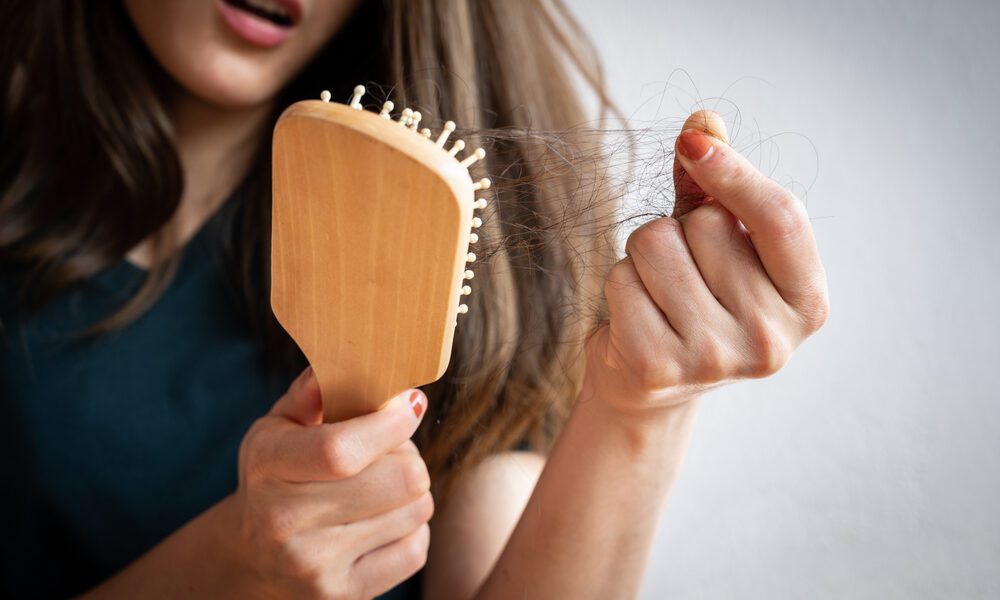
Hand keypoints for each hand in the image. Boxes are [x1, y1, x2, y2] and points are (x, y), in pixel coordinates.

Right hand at [232, 368, 432, 598]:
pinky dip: (413, 528)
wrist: (254, 556)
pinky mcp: (343, 596)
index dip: (390, 424)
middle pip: (399, 480)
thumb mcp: (278, 427)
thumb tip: (359, 361)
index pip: (341, 450)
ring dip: (413, 491)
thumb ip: (314, 392)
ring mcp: (314, 565)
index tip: (409, 405)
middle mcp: (284, 522)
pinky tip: (386, 519)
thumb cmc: (278, 475)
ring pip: (416, 510)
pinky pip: (416, 549)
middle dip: (409, 455)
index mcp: (268, 466)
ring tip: (385, 486)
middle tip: (394, 451)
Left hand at [584, 110, 828, 413]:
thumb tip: (704, 121)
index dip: (736, 172)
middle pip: (706, 223)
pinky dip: (618, 285)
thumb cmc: (691, 298)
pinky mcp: (660, 368)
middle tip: (682, 275)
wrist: (649, 383)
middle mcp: (771, 338)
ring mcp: (717, 359)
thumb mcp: (715, 243)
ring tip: (656, 294)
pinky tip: (634, 318)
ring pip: (655, 244)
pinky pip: (621, 279)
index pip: (781, 217)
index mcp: (807, 302)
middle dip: (679, 230)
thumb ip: (714, 185)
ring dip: (642, 256)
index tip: (695, 142)